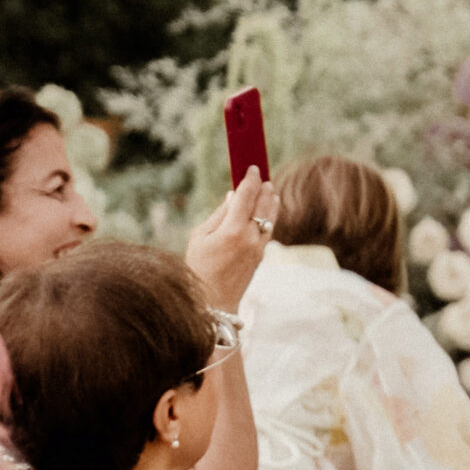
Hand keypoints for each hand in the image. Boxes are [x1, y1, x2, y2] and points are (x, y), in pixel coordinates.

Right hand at [186, 166, 279, 312]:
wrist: (213, 302)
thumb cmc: (198, 268)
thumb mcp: (200, 238)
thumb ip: (219, 215)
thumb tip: (233, 196)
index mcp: (232, 230)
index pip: (246, 196)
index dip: (250, 179)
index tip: (252, 167)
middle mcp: (250, 237)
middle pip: (262, 204)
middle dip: (263, 188)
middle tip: (262, 175)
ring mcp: (259, 247)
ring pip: (270, 218)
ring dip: (271, 201)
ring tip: (269, 188)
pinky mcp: (261, 256)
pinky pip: (269, 230)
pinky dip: (270, 217)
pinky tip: (269, 210)